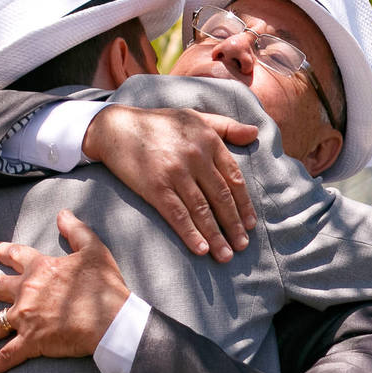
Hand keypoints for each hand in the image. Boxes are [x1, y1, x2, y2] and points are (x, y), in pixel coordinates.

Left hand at [0, 210, 129, 372]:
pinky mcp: (32, 342)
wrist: (111, 320)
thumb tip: (62, 214)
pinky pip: (7, 355)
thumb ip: (76, 230)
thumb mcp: (94, 250)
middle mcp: (26, 292)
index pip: (14, 255)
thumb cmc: (104, 286)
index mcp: (40, 269)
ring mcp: (26, 318)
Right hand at [82, 105, 258, 262]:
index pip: (234, 179)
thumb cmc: (159, 123)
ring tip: (226, 256)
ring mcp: (175, 172)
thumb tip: (255, 133)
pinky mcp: (155, 187)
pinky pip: (178, 215)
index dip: (244, 204)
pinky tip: (201, 249)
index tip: (251, 224)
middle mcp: (196, 157)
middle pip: (221, 198)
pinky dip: (191, 234)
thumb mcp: (195, 117)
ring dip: (216, 236)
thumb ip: (227, 126)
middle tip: (243, 246)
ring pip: (202, 210)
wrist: (116, 128)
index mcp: (209, 141)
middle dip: (234, 225)